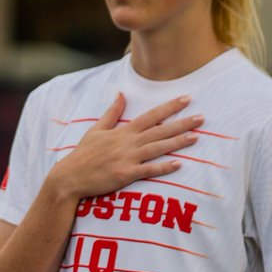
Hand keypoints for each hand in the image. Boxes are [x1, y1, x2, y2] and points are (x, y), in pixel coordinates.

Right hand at [46, 93, 201, 201]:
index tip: (187, 99)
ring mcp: (127, 158)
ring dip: (178, 142)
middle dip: (182, 123)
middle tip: (202, 118)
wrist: (70, 177)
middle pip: (159, 130)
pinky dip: (163, 167)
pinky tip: (179, 164)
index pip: (150, 115)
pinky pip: (148, 170)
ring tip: (196, 137)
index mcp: (122, 131)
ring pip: (157, 148)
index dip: (169, 107)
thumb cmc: (83, 155)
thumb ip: (112, 113)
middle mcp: (128, 143)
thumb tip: (121, 94)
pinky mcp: (125, 174)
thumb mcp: (95, 130)